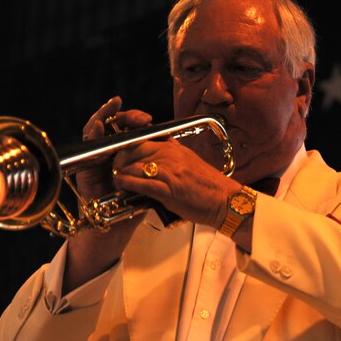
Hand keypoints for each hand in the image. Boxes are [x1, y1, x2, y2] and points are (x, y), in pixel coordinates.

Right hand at [63, 97, 152, 289]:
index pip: (133, 130)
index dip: (139, 122)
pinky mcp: (85, 166)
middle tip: (138, 117)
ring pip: (99, 131)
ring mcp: (98, 158)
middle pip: (116, 126)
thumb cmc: (138, 205)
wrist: (120, 227)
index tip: (150, 119)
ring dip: (105, 117)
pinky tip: (98, 125)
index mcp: (131, 154)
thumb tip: (173, 145)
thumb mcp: (154, 182)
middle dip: (125, 117)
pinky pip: (86, 146)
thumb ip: (158, 165)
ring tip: (114, 107)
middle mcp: (113, 153)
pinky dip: (91, 132)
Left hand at [111, 137, 239, 228]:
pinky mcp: (168, 189)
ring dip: (120, 174)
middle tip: (116, 171)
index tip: (120, 157)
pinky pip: (140, 183)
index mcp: (173, 147)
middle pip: (131, 151)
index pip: (139, 140)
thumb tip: (157, 152)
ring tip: (117, 182)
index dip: (125, 148)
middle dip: (118, 161)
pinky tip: (122, 187)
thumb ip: (172, 154)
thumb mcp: (188, 161)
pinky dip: (127, 184)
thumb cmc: (208, 186)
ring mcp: (169, 171)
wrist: (225, 200)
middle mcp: (169, 155)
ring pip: (132, 166)